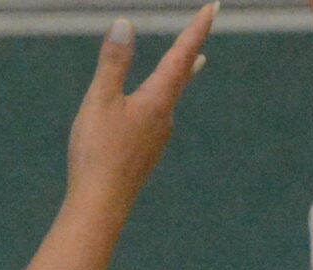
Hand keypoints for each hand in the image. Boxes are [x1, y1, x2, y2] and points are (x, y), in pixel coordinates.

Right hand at [66, 4, 215, 207]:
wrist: (100, 207)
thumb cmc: (98, 154)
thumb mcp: (100, 101)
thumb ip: (113, 63)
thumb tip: (124, 23)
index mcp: (157, 100)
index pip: (182, 55)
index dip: (198, 29)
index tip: (214, 6)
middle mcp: (164, 117)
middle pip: (183, 76)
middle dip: (193, 50)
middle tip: (206, 32)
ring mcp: (156, 139)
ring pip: (172, 98)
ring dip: (181, 76)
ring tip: (191, 66)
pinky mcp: (145, 156)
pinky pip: (159, 118)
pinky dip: (163, 100)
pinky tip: (155, 112)